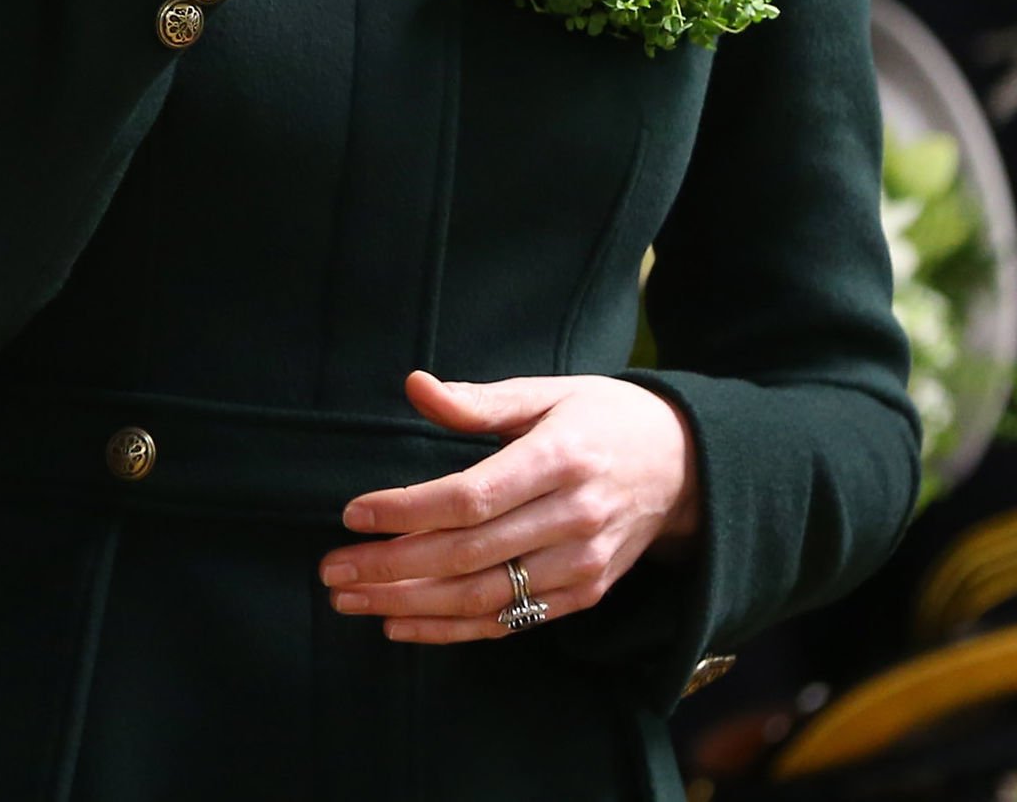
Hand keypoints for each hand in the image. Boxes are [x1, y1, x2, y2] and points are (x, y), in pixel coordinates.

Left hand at [317, 371, 699, 643]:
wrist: (685, 466)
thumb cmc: (601, 418)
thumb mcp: (546, 392)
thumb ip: (478, 400)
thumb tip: (414, 385)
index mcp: (560, 460)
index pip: (470, 497)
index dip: (407, 510)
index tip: (352, 513)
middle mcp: (574, 519)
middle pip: (467, 554)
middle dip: (390, 567)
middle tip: (331, 571)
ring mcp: (582, 565)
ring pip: (483, 597)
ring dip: (409, 605)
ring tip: (350, 601)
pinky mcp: (585, 595)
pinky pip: (510, 622)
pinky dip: (452, 630)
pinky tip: (401, 624)